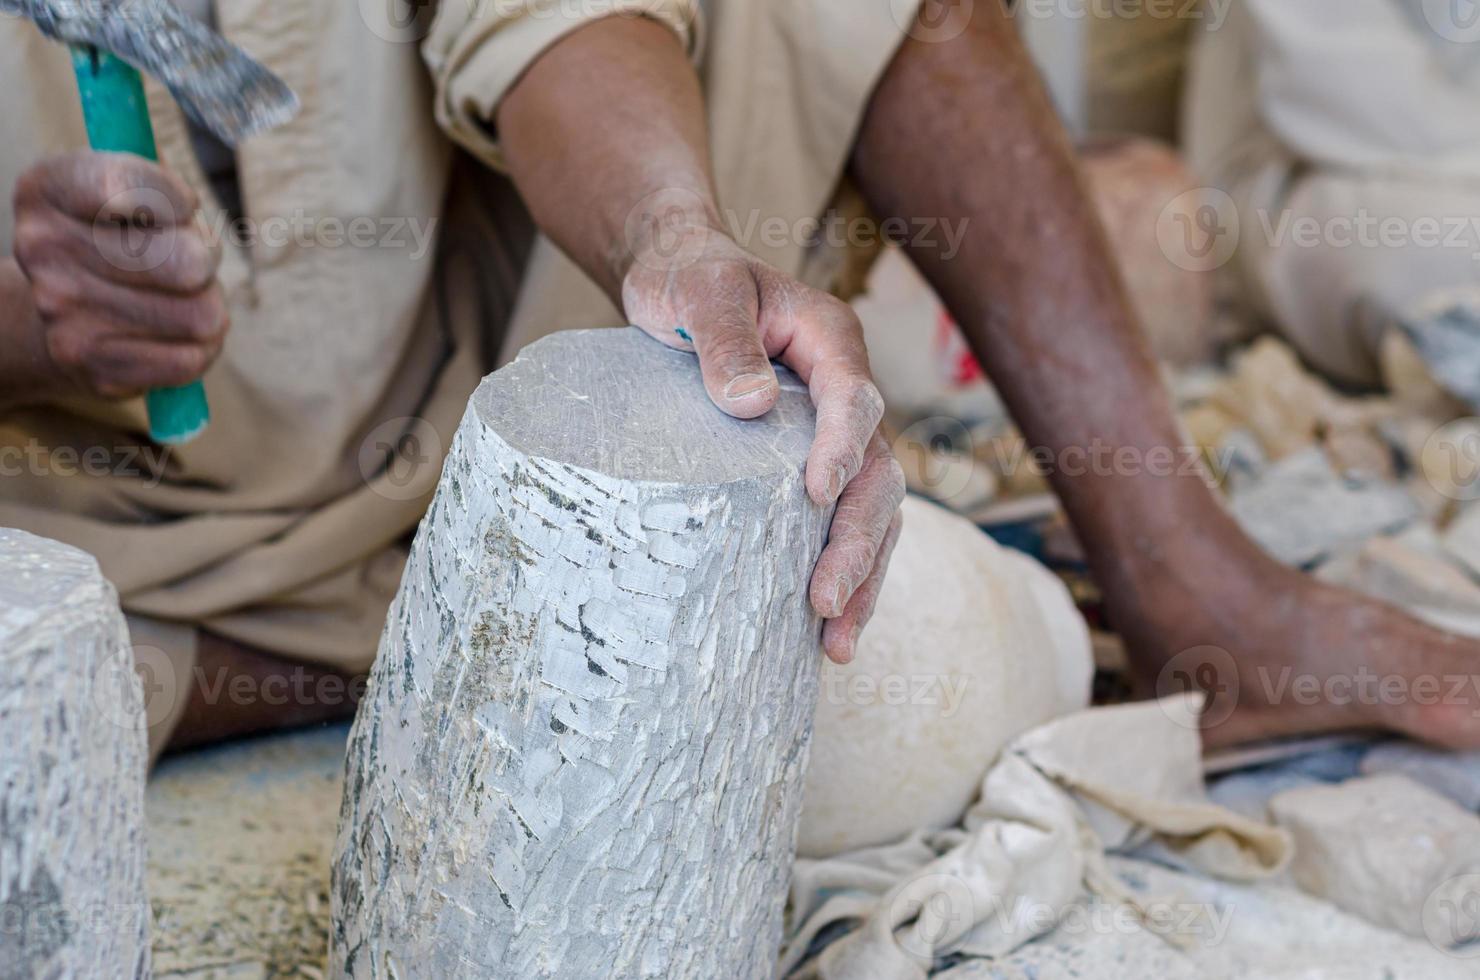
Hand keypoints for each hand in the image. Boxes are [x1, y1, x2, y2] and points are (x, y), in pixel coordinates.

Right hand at [10, 151, 225, 399]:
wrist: (66, 316)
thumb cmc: (119, 240)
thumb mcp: (128, 190)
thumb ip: (160, 186)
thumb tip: (189, 215)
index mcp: (45, 192)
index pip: (128, 186)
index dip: (178, 201)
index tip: (178, 209)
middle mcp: (44, 251)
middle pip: (191, 262)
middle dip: (206, 259)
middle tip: (189, 261)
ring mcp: (64, 315)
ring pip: (202, 315)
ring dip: (208, 306)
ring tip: (178, 298)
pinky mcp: (94, 369)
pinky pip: (192, 359)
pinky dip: (201, 348)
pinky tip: (172, 335)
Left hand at [623, 217, 905, 664]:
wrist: (681, 276)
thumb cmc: (691, 277)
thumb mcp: (700, 289)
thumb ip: (725, 338)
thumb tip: (752, 405)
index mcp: (831, 341)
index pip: (855, 399)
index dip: (842, 448)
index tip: (815, 495)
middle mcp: (847, 391)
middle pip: (876, 472)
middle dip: (857, 540)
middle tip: (824, 600)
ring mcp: (835, 434)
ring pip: (872, 510)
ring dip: (862, 575)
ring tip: (836, 643)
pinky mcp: (811, 465)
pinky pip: (843, 522)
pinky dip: (845, 573)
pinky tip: (827, 632)